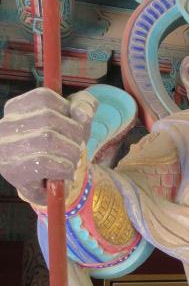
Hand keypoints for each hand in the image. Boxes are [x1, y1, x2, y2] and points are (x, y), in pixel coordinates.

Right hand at [0, 87, 96, 204]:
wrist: (49, 189)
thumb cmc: (61, 149)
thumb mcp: (76, 122)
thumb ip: (83, 106)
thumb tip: (82, 112)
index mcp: (16, 109)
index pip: (44, 97)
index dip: (67, 112)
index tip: (72, 128)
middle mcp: (5, 125)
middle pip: (48, 117)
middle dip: (73, 135)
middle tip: (76, 150)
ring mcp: (6, 148)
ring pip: (48, 138)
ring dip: (71, 153)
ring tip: (71, 163)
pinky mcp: (13, 169)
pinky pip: (45, 161)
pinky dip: (64, 168)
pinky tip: (64, 174)